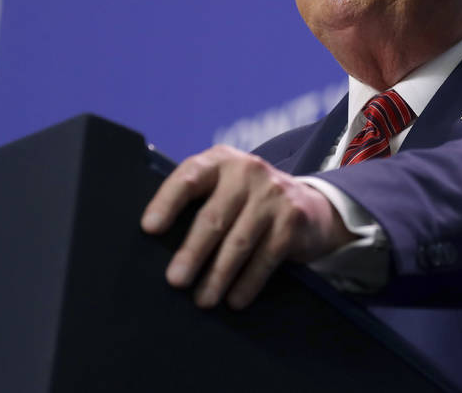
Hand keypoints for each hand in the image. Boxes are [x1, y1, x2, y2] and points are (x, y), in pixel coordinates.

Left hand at [140, 144, 353, 308]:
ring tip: (203, 300)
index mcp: (220, 161)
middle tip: (174, 280)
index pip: (188, 177)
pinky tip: (235, 300)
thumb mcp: (226, 190)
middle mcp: (247, 171)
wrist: (312, 207)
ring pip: (239, 241)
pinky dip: (248, 282)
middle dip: (192, 252)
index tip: (150, 229)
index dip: (167, 202)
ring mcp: (273, 194)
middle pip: (213, 216)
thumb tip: (157, 248)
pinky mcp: (292, 219)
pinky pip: (265, 256)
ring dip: (218, 275)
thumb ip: (199, 203)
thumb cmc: (249, 203)